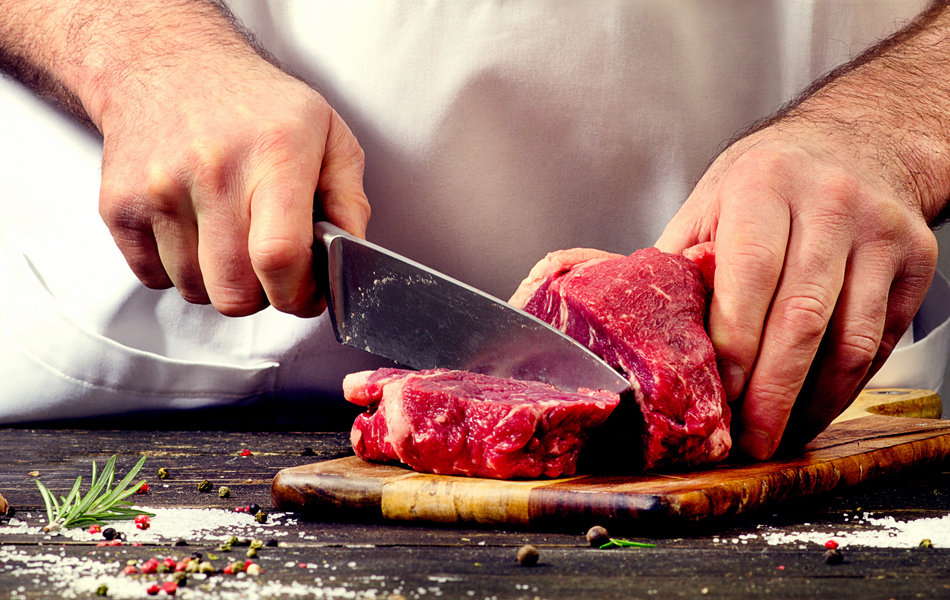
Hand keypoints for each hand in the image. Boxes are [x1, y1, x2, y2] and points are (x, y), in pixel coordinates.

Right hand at [97, 53, 368, 317]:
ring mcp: (159, 189)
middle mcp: (213, 170)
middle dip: (263, 297)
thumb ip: (349, 201)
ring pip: (196, 291)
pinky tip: (197, 233)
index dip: (297, 294)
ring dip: (220, 283)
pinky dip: (181, 271)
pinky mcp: (119, 205)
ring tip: (232, 240)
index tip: (306, 294)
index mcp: (274, 153)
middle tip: (271, 271)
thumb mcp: (328, 134)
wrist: (167, 61)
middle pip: (234, 290)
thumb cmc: (255, 104)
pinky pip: (154, 278)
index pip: (278, 255)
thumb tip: (351, 258)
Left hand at [656, 123, 937, 459]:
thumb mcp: (711, 202)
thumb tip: (632, 326)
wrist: (856, 143)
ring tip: (781, 434)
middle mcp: (828, 202)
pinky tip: (815, 405)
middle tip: (749, 439)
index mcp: (762, 184)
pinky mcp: (915, 258)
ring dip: (813, 401)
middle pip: (801, 318)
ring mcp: (879, 231)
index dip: (735, 344)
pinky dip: (846, 385)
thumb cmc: (768, 180)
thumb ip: (681, 262)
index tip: (720, 395)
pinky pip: (880, 340)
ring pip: (851, 339)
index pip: (749, 275)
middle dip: (772, 392)